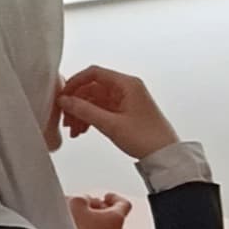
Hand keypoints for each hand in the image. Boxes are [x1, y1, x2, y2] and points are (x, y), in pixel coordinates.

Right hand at [55, 66, 178, 159]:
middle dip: (76, 103)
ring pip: (95, 100)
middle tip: (66, 118)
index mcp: (127, 84)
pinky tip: (83, 130)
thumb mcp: (111, 124)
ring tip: (74, 130)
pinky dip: (91, 118)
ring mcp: (126, 100)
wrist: (164, 155)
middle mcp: (127, 88)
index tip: (63, 95)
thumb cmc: (147, 138)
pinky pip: (102, 109)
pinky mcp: (125, 112)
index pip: (94, 73)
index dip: (75, 83)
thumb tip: (66, 101)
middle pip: (92, 88)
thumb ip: (85, 110)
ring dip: (82, 113)